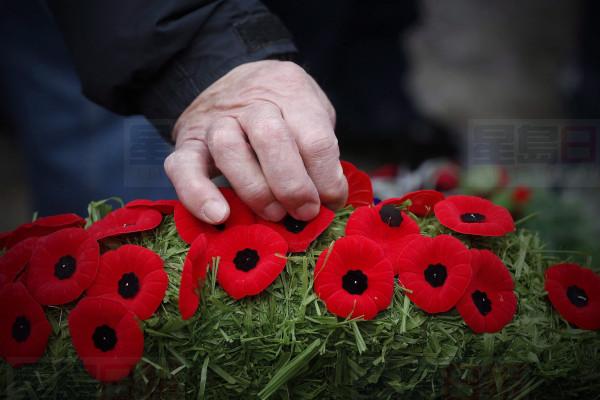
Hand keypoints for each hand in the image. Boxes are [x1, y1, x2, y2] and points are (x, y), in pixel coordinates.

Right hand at [164, 60, 347, 223]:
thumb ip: (320, 151)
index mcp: (290, 91)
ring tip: (274, 214)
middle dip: (293, 185)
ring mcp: (215, 120)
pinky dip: (197, 194)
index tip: (332, 202)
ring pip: (229, 148)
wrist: (240, 81)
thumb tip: (328, 200)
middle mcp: (251, 102)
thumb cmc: (285, 108)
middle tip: (305, 211)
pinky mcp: (187, 142)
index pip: (314, 137)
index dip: (327, 178)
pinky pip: (182, 167)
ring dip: (256, 191)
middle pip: (270, 137)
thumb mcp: (312, 113)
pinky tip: (219, 216)